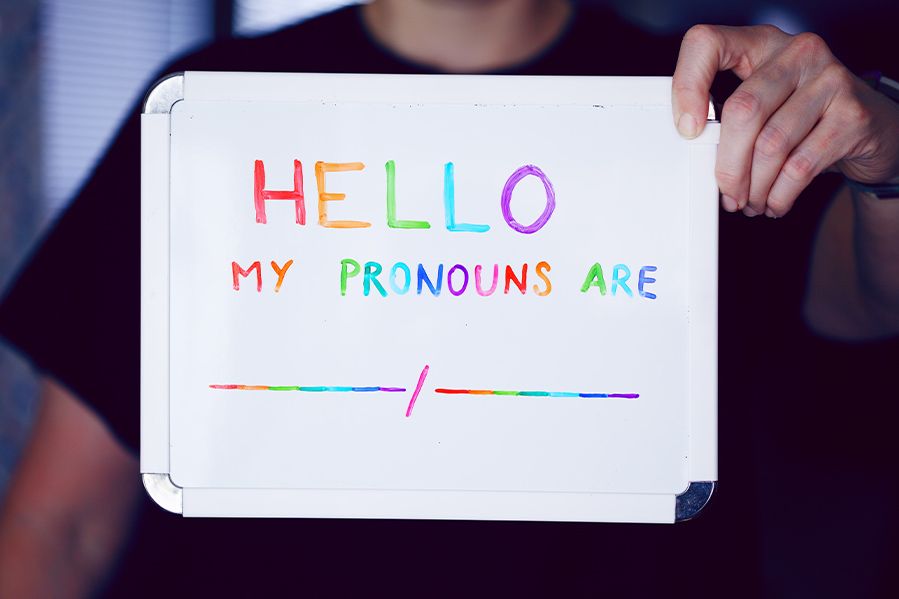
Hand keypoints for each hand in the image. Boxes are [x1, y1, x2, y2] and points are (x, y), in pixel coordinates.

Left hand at [672, 24, 898, 216]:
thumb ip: (729, 116)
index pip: (708, 44)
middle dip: (728, 164)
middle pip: (743, 110)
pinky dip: (779, 194)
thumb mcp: (765, 103)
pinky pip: (800, 166)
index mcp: (762, 43)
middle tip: (726, 192)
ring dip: (754, 187)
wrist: (872, 129)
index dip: (687, 85)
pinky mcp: (853, 115)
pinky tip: (774, 202)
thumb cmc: (805, 117)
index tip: (687, 129)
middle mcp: (798, 53)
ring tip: (750, 202)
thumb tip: (696, 154)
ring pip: (771, 144)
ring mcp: (830, 80)